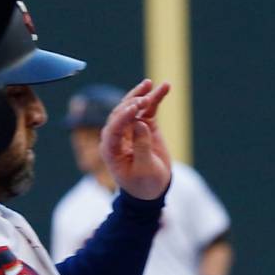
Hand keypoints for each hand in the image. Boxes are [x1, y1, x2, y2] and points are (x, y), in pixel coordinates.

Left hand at [101, 79, 171, 200]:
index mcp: (110, 149)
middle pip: (120, 113)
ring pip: (133, 107)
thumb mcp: (144, 170)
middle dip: (132, 103)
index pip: (113, 128)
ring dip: (142, 95)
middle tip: (146, 99)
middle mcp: (116, 136)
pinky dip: (155, 98)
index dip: (124, 116)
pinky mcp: (143, 125)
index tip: (137, 107)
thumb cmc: (144, 184)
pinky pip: (148, 109)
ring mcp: (130, 129)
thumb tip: (140, 123)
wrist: (152, 190)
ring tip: (152, 84)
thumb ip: (142, 147)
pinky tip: (164, 87)